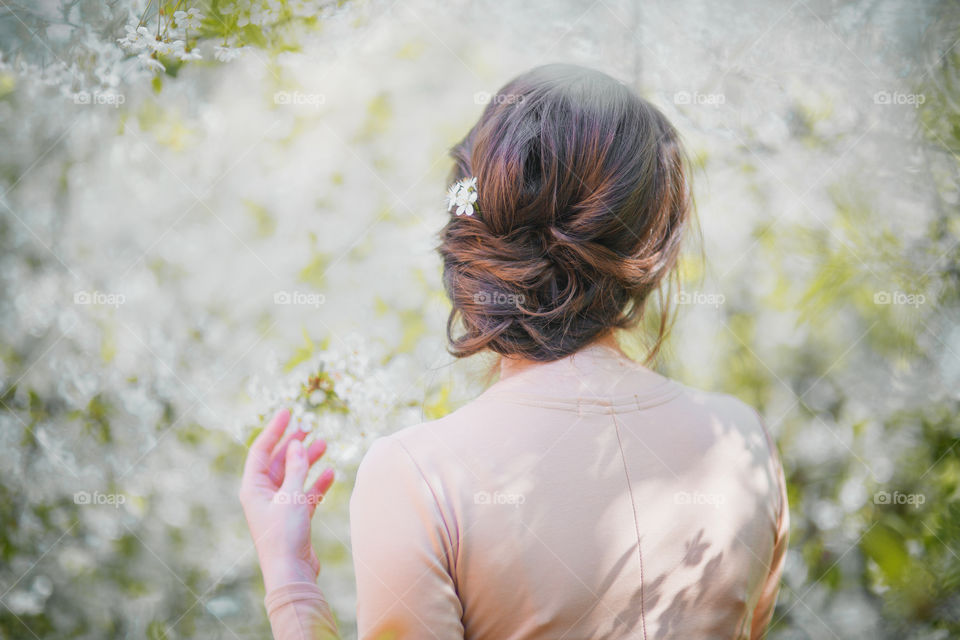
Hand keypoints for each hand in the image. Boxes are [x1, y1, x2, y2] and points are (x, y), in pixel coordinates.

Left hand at [239, 408, 335, 591]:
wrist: (291, 572)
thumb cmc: (284, 534)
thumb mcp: (291, 496)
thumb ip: (296, 468)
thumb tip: (298, 444)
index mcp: (253, 488)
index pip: (261, 450)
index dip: (274, 430)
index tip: (287, 412)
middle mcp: (263, 495)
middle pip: (278, 461)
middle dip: (294, 444)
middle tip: (308, 427)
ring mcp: (279, 506)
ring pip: (294, 475)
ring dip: (308, 461)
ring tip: (324, 444)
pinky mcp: (294, 517)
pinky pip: (305, 493)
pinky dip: (317, 483)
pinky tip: (331, 473)